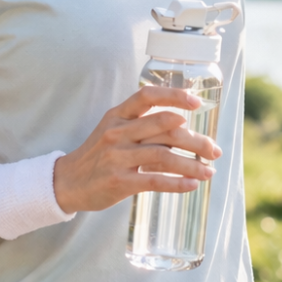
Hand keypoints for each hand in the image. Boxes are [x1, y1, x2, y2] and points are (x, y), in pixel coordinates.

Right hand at [52, 86, 221, 213]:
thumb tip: (183, 127)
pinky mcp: (119, 181)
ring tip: (209, 171)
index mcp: (118, 115)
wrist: (67, 182)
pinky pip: (155, 180)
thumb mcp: (113, 130)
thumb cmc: (98, 155)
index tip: (196, 103)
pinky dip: (177, 183)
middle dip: (196, 140)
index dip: (174, 96)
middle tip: (214, 151)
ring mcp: (117, 157)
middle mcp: (118, 132)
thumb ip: (142, 125)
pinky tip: (192, 185)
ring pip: (165, 156)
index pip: (147, 96)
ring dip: (192, 164)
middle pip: (166, 129)